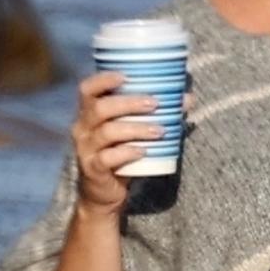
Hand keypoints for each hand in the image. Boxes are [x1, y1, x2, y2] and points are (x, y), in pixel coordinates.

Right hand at [71, 68, 159, 215]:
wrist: (102, 194)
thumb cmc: (119, 155)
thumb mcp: (132, 132)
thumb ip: (152, 115)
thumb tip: (187, 98)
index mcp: (88, 113)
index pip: (87, 90)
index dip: (103, 80)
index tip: (125, 76)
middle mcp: (82, 128)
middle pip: (100, 108)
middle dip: (129, 103)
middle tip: (155, 104)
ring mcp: (85, 149)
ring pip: (107, 132)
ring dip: (135, 128)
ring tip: (159, 130)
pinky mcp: (93, 169)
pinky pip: (107, 158)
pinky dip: (127, 153)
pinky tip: (143, 151)